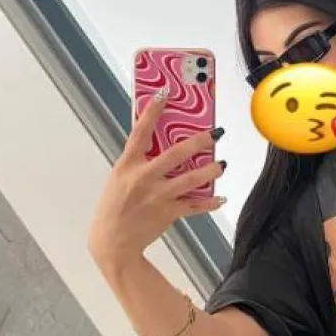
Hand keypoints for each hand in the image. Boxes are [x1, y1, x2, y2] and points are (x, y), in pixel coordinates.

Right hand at [88, 90, 225, 272]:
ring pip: (190, 180)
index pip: (140, 132)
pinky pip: (193, 206)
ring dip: (210, 171)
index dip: (151, 111)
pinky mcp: (168, 213)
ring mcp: (157, 196)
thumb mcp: (120, 178)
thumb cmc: (114, 207)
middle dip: (197, 142)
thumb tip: (160, 145)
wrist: (112, 242)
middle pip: (174, 155)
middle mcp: (143, 178)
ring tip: (222, 164)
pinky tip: (221, 197)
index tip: (164, 93)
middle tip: (214, 133)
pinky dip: (209, 203)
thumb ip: (138, 162)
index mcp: (127, 165)